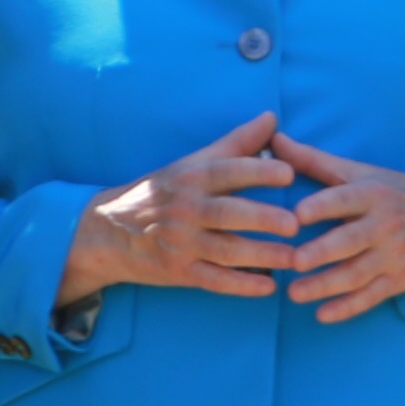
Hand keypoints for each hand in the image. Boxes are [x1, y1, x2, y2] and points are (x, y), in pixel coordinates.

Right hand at [52, 114, 308, 309]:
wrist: (109, 232)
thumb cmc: (161, 193)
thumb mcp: (191, 164)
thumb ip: (236, 143)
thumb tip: (272, 118)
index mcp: (191, 177)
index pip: (227, 171)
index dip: (258, 171)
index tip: (288, 173)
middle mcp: (185, 209)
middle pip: (228, 213)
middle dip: (262, 218)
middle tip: (295, 223)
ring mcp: (181, 243)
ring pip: (225, 250)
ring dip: (260, 256)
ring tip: (292, 258)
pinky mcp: (179, 272)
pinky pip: (214, 280)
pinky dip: (241, 285)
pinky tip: (268, 287)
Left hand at [272, 134, 404, 323]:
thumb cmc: (400, 193)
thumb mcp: (364, 173)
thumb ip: (315, 160)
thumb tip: (275, 139)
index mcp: (374, 193)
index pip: (345, 199)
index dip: (322, 206)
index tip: (297, 215)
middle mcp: (386, 224)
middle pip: (350, 240)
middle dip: (322, 252)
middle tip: (293, 262)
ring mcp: (394, 255)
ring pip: (357, 273)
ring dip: (325, 286)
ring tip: (294, 294)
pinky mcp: (400, 280)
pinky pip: (371, 297)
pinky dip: (347, 308)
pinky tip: (322, 316)